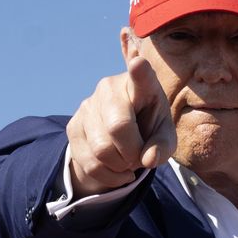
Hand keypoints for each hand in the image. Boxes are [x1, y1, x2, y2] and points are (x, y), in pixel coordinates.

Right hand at [66, 50, 173, 197]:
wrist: (119, 138)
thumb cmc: (149, 129)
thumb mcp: (164, 137)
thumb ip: (163, 146)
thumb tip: (148, 160)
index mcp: (141, 84)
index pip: (140, 76)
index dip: (139, 71)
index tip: (138, 63)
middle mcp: (110, 88)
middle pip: (118, 127)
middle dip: (132, 152)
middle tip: (139, 156)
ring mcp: (87, 105)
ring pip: (102, 150)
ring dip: (120, 165)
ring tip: (128, 160)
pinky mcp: (73, 126)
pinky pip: (90, 162)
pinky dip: (108, 175)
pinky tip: (116, 168)